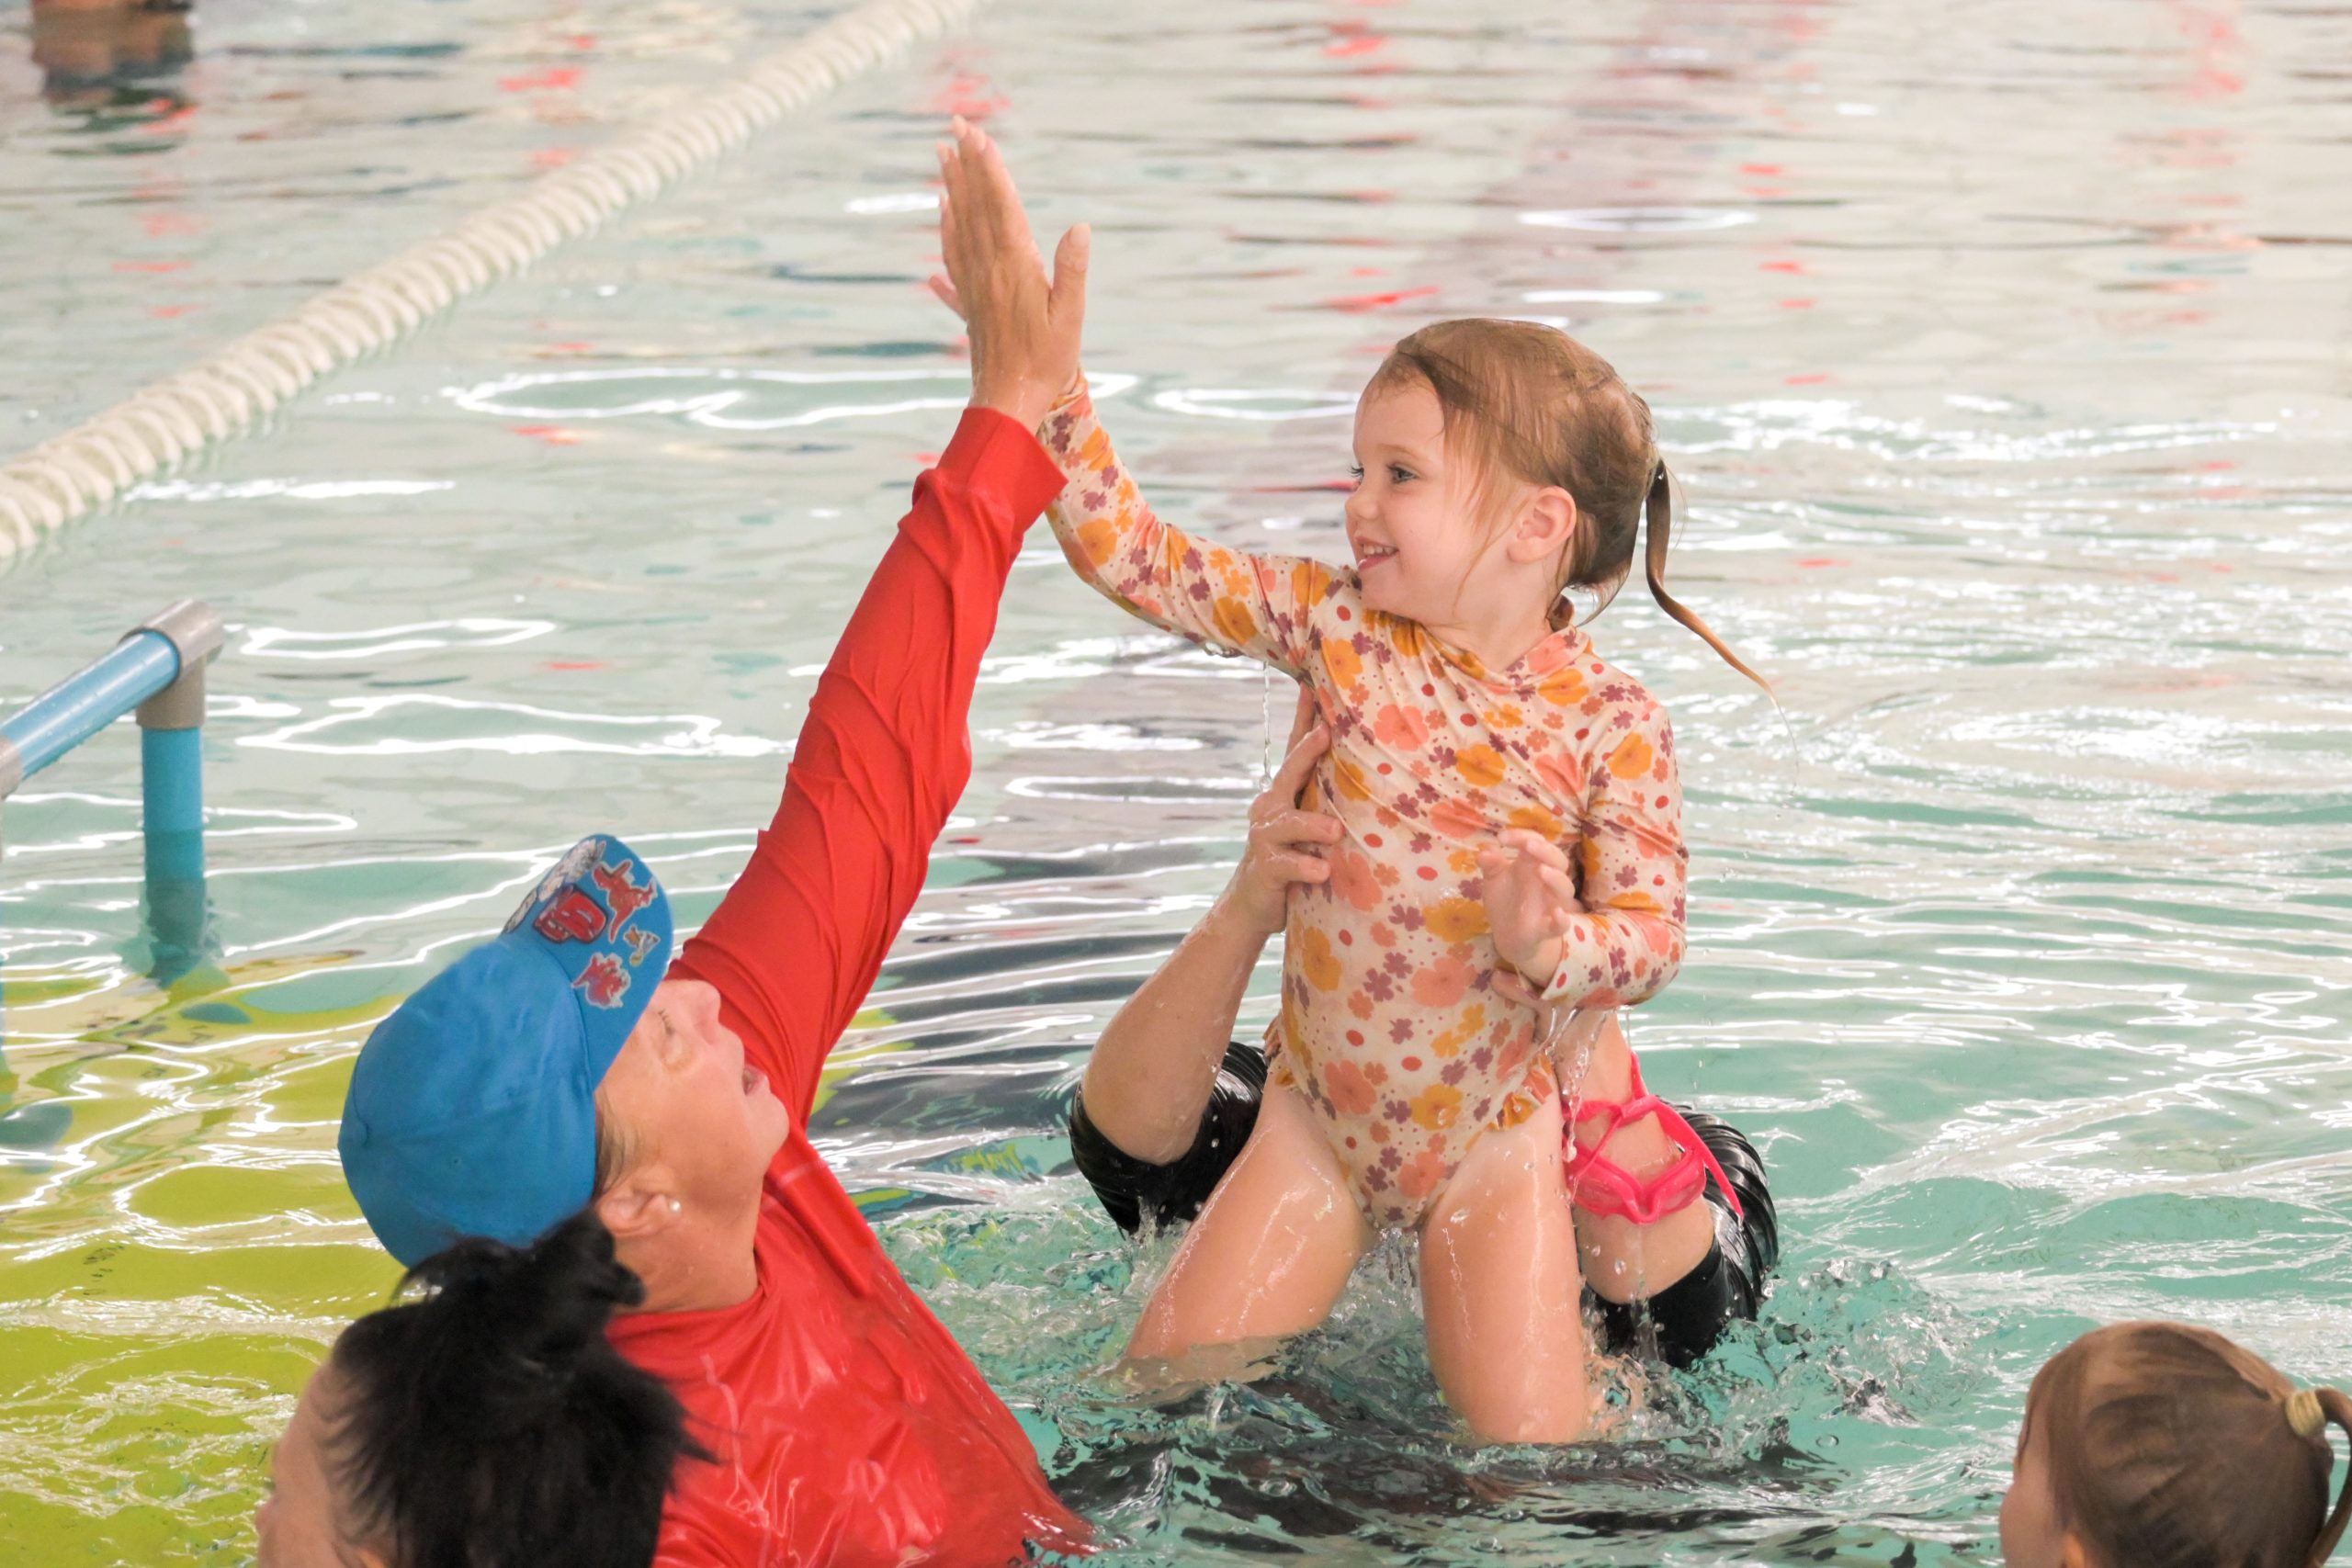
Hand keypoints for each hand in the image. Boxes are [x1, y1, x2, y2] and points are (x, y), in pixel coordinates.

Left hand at [927, 118, 1088, 428]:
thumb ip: (1072, 271)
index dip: (989, 168)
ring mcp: (974, 286)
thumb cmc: (1046, 363)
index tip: (977, 135)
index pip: (1000, 206)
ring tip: (942, 160)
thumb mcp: (1070, 317)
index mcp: (1014, 267)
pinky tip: (943, 219)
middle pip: (974, 208)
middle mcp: (988, 270)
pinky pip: (953, 261)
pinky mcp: (970, 305)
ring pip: (959, 228)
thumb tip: (1080, 227)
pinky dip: (947, 235)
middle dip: (965, 165)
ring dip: (952, 190)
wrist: (1008, 402)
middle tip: (955, 128)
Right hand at [1224, 690, 1339, 937]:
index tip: (1312, 686)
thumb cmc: (1291, 858)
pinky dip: (1306, 866)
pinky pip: (1288, 865)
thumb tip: (1374, 774)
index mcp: (1284, 794)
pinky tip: (1322, 870)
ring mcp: (1265, 838)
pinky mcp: (1267, 868)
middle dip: (1307, 752)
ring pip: (1289, 822)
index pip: (1294, 751)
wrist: (1252, 904)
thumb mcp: (1308, 824)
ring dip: (1312, 823)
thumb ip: (1327, 801)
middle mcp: (1271, 808)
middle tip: (1327, 733)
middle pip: (1289, 773)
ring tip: (1334, 830)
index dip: (1303, 720)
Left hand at [1477, 828, 1580, 987]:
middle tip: (1529, 845)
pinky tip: (1556, 914)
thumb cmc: (1505, 900)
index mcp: (1532, 864)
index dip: (1521, 837)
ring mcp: (1551, 904)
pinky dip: (1562, 920)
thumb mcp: (1494, 879)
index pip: (1535, 843)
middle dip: (1546, 851)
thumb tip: (1483, 852)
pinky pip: (1563, 924)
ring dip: (1556, 878)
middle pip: (1558, 860)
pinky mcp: (1549, 928)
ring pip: (1565, 888)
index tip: (1501, 838)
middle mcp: (1547, 881)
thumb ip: (1491, 865)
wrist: (1508, 935)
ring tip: (1541, 871)